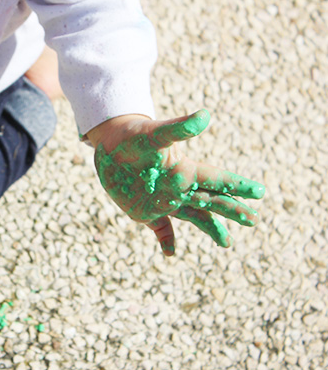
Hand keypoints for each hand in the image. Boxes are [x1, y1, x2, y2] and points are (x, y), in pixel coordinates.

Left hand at [87, 109, 265, 255]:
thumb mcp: (155, 133)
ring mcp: (163, 201)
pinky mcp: (144, 211)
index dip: (237, 185)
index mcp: (184, 170)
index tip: (260, 192)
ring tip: (228, 243)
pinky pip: (160, 228)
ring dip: (211, 228)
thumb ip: (178, 129)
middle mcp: (178, 188)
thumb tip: (205, 116)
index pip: (216, 179)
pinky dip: (166, 240)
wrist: (110, 145)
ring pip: (193, 217)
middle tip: (254, 219)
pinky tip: (170, 253)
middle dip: (232, 210)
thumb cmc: (133, 135)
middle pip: (211, 201)